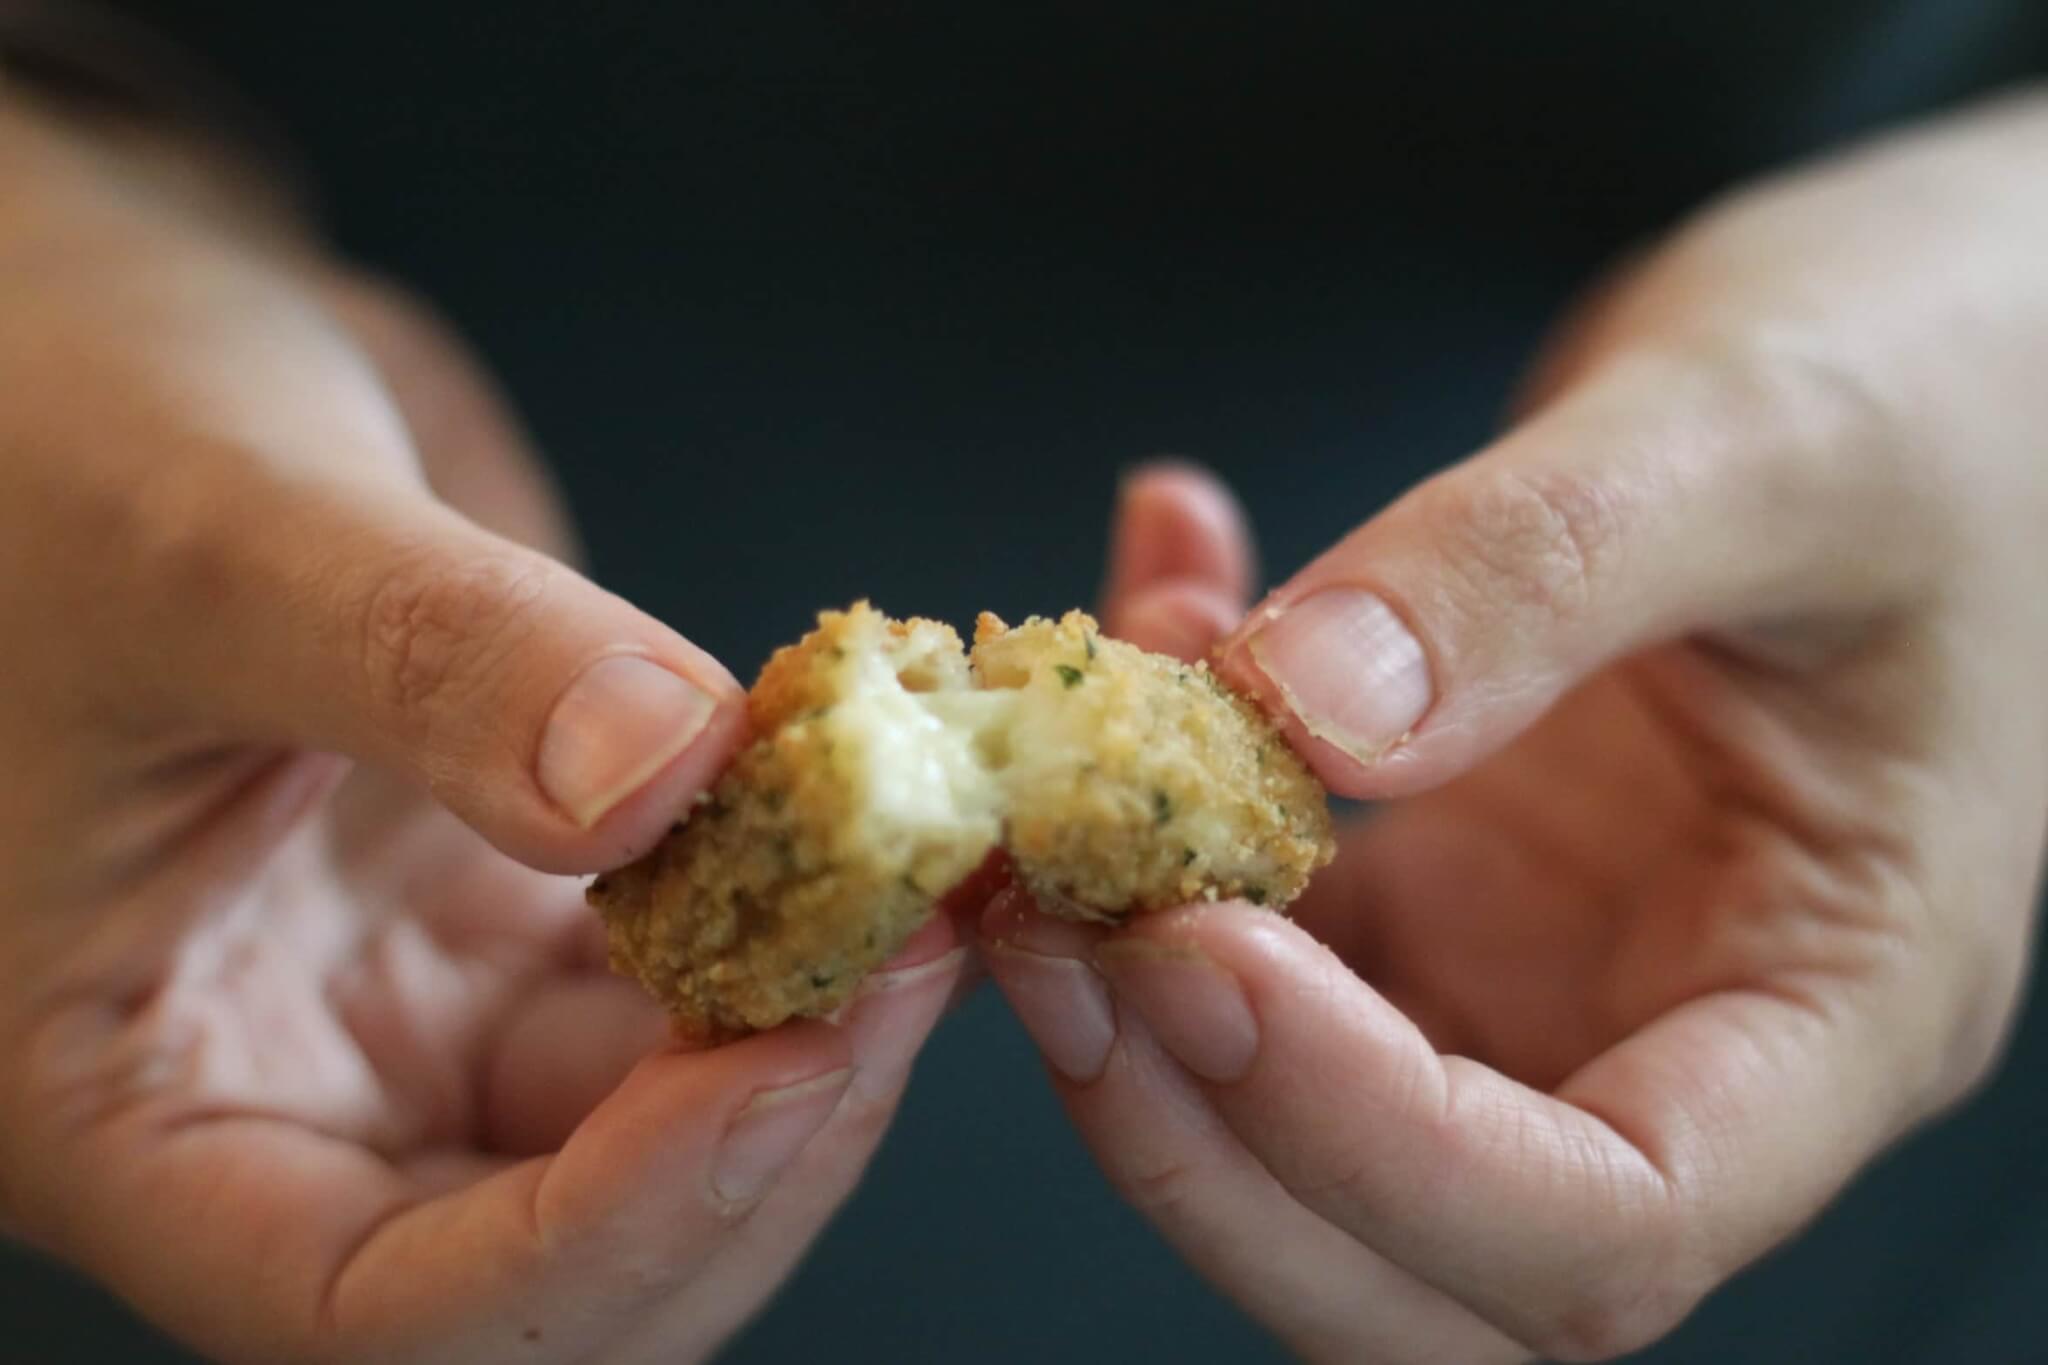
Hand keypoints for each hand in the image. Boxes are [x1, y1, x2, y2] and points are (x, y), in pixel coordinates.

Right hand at [0, 102, 962, 1362]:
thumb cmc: (56, 439)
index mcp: (133, 1099)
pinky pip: (702, 974)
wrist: (104, 357)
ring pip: (664, 1124)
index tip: (776, 1071)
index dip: (599, 1236)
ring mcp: (422, 1006)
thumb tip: (661, 770)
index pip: (375, 1303)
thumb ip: (426, 657)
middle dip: (756, 1142)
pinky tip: (894, 826)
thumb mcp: (211, 533)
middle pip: (563, 1251)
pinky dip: (810, 921)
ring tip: (936, 880)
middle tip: (909, 962)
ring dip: (819, 1029)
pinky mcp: (528, 911)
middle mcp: (291, 1091)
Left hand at [979, 92, 2047, 1361]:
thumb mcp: (1767, 439)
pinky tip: (1142, 618)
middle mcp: (1678, 1033)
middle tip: (1054, 937)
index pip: (1607, 1221)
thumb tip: (1293, 707)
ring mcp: (1543, 976)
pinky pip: (1255, 933)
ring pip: (1300, 1135)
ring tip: (1045, 797)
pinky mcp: (1443, 891)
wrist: (1921, 352)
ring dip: (1133, 1004)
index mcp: (1840, 999)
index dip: (1375, 1142)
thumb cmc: (1930, 389)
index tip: (1199, 954)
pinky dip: (1151, 825)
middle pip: (1419, 1264)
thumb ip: (1540, 567)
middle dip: (1201, 1134)